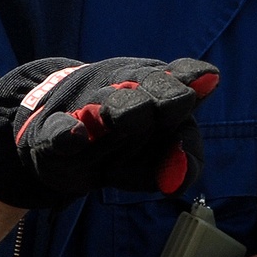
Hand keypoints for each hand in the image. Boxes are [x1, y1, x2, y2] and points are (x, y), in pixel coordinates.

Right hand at [0, 56, 218, 207]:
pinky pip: (59, 131)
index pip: (178, 79)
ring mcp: (86, 109)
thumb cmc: (124, 148)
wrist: (60, 144)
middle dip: (164, 94)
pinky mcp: (52, 133)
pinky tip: (76, 138)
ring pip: (109, 102)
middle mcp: (123, 91)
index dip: (190, 80)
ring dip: (122, 108)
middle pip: (149, 84)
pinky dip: (67, 133)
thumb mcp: (160, 160)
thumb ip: (183, 168)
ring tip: (129, 119)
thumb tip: (178, 176)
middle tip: (179, 102)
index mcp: (155, 91)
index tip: (204, 83)